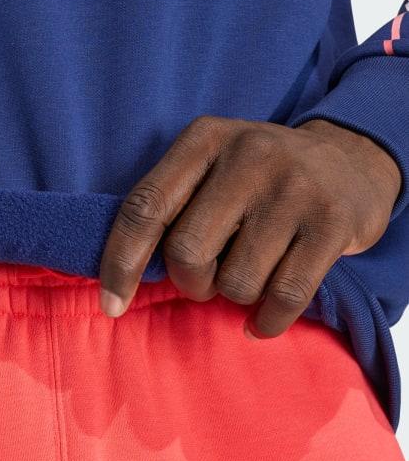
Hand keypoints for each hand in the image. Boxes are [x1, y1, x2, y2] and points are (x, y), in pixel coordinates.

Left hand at [99, 116, 400, 338]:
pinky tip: (261, 321)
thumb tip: (121, 273)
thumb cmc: (257, 176)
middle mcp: (249, 156)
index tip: (111, 305)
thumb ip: (171, 202)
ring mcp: (294, 188)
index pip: (145, 206)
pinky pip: (284, 297)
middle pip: (187, 251)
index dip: (120, 262)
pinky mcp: (333, 223)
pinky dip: (266, 321)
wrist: (349, 161)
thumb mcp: (211, 163)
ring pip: (236, 282)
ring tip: (247, 276)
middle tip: (206, 280)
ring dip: (234, 296)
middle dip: (190, 283)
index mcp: (204, 139)